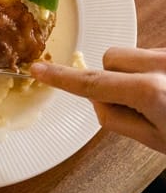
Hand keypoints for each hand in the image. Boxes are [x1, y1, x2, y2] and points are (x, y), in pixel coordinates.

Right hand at [31, 47, 165, 152]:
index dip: (61, 77)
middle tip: (137, 104)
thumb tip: (97, 98)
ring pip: (132, 55)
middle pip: (111, 59)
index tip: (39, 70)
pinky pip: (152, 55)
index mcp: (150, 90)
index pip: (91, 83)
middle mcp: (162, 65)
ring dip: (135, 72)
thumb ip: (116, 116)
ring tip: (160, 95)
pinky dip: (152, 70)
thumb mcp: (154, 137)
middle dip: (113, 78)